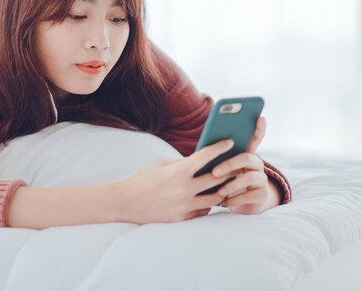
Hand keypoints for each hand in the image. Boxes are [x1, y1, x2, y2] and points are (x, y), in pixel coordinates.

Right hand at [116, 138, 234, 223]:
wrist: (125, 202)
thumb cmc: (142, 179)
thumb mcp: (162, 165)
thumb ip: (183, 163)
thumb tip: (202, 161)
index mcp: (179, 172)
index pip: (206, 157)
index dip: (220, 147)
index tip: (229, 142)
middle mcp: (185, 190)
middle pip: (217, 179)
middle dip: (229, 171)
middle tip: (236, 165)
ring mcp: (184, 206)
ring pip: (215, 199)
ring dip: (223, 190)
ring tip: (228, 184)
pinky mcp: (182, 218)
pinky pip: (203, 211)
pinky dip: (209, 203)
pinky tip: (211, 197)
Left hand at [211, 116, 279, 214]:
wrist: (235, 204)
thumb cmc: (222, 182)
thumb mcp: (218, 169)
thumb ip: (214, 159)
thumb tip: (199, 152)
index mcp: (245, 154)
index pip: (255, 138)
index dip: (259, 128)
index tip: (260, 117)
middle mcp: (257, 164)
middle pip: (247, 157)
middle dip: (229, 164)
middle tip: (214, 172)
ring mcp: (262, 179)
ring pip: (249, 177)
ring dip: (231, 184)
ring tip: (219, 192)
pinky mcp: (262, 195)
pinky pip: (250, 195)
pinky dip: (235, 198)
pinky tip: (226, 202)